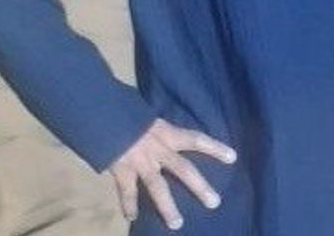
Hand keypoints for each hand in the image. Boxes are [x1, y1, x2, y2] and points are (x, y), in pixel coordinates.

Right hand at [108, 119, 236, 229]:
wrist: (101, 111)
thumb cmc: (126, 109)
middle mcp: (157, 149)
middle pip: (183, 170)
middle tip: (214, 203)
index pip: (196, 139)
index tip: (232, 157)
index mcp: (166, 132)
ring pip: (157, 187)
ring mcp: (140, 162)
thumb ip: (157, 128)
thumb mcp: (147, 114)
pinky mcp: (122, 170)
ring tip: (177, 224)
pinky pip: (127, 192)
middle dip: (199, 187)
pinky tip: (131, 218)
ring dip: (167, 207)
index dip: (214, 147)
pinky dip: (129, 205)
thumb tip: (165, 134)